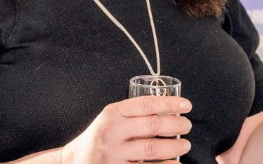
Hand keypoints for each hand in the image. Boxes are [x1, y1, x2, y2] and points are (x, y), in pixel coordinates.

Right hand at [61, 95, 192, 163]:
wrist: (74, 161)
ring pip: (151, 149)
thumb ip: (133, 114)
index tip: (186, 106)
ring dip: (174, 147)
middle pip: (152, 126)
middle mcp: (112, 132)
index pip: (146, 104)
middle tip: (187, 126)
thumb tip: (169, 111)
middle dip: (175, 125)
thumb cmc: (99, 137)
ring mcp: (113, 154)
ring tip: (185, 145)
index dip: (170, 104)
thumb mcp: (110, 118)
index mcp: (112, 113)